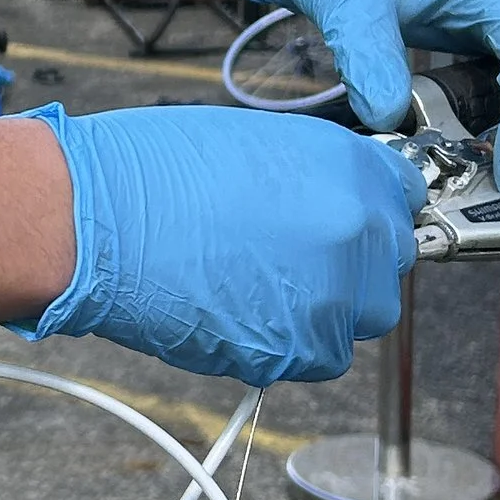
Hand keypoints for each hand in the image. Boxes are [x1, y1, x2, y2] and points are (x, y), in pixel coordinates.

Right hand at [15, 104, 423, 383]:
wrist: (95, 223)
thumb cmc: (152, 170)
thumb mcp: (256, 145)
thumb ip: (315, 177)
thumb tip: (332, 201)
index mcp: (350, 170)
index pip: (403, 199)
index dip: (369, 211)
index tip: (347, 223)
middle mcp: (357, 234)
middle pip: (389, 267)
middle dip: (351, 266)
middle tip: (288, 257)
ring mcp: (330, 300)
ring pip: (355, 319)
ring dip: (320, 309)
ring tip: (252, 285)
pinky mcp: (294, 353)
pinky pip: (313, 355)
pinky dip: (286, 342)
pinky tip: (235, 311)